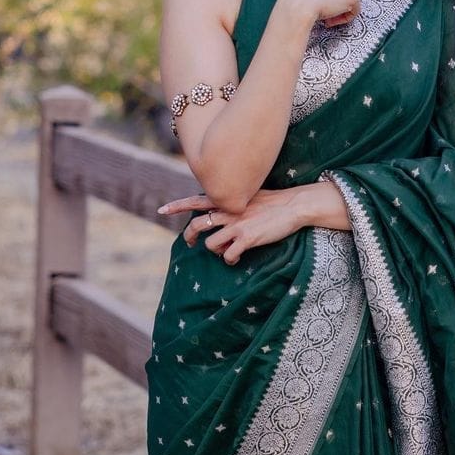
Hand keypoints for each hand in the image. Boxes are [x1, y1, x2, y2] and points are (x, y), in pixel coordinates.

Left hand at [156, 188, 305, 264]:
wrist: (294, 205)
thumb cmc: (274, 201)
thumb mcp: (249, 195)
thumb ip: (233, 202)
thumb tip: (222, 212)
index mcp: (227, 200)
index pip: (195, 200)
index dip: (177, 206)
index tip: (161, 211)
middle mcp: (228, 211)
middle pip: (197, 226)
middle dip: (190, 237)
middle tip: (192, 243)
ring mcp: (237, 225)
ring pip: (211, 244)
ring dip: (215, 251)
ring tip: (226, 251)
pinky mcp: (247, 239)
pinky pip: (228, 255)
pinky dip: (230, 260)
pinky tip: (236, 259)